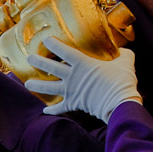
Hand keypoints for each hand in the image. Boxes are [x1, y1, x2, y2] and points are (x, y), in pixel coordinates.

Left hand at [24, 37, 141, 121]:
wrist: (119, 103)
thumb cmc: (122, 81)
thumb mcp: (125, 62)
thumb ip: (123, 54)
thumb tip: (123, 50)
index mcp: (82, 63)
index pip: (64, 51)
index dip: (53, 44)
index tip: (45, 40)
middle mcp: (72, 76)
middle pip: (50, 67)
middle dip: (38, 62)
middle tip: (29, 58)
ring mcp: (71, 91)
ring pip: (49, 88)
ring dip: (37, 86)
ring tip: (27, 84)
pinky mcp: (74, 103)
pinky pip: (60, 107)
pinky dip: (53, 110)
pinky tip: (45, 111)